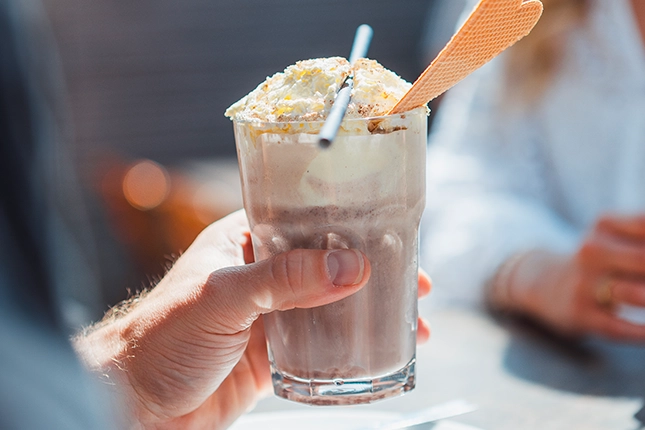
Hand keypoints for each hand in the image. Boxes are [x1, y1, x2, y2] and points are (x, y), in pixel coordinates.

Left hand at [74, 210, 430, 428]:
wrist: (139, 401)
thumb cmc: (161, 337)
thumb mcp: (223, 298)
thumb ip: (284, 281)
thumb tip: (350, 266)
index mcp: (245, 240)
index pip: (306, 218)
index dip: (351, 223)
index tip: (391, 233)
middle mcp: (262, 273)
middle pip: (329, 262)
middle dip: (373, 270)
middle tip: (414, 282)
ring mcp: (272, 314)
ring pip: (332, 305)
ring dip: (370, 311)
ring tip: (410, 324)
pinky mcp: (275, 352)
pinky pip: (322, 345)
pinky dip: (352, 348)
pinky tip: (376, 354)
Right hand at [505, 214, 644, 340]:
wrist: (542, 283)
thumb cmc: (597, 260)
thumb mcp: (615, 234)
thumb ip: (641, 234)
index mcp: (604, 226)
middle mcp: (591, 251)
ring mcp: (583, 285)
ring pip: (634, 294)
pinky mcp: (580, 316)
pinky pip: (618, 328)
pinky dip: (641, 332)